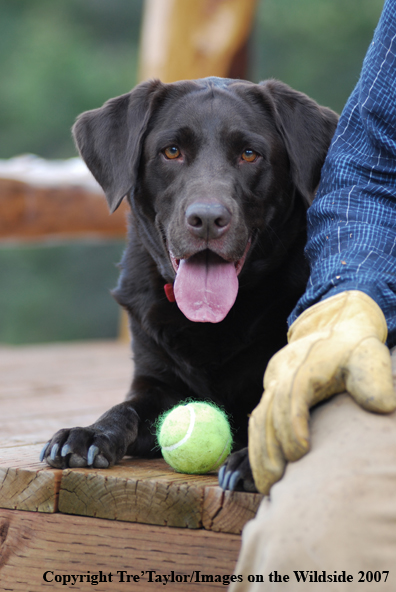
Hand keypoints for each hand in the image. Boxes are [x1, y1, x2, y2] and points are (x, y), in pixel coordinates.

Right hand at [249, 290, 395, 493]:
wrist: (336, 330)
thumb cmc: (356, 350)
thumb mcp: (370, 357)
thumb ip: (374, 379)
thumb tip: (383, 406)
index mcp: (307, 363)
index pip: (293, 392)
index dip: (293, 422)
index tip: (301, 453)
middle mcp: (283, 371)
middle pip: (269, 410)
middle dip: (272, 446)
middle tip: (279, 482)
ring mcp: (273, 381)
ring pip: (259, 418)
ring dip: (260, 452)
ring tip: (268, 486)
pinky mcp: (270, 392)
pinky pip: (257, 421)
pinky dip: (258, 447)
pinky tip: (264, 473)